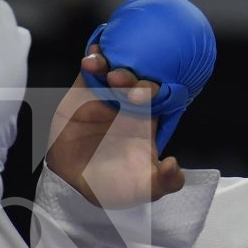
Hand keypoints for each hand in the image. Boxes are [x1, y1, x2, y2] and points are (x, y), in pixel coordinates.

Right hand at [45, 46, 185, 208]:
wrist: (74, 184)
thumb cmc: (113, 184)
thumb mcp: (143, 189)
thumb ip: (164, 182)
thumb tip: (173, 165)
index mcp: (150, 120)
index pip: (162, 98)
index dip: (158, 91)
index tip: (145, 95)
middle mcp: (132, 103)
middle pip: (139, 79)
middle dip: (133, 77)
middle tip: (120, 81)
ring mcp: (109, 95)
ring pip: (115, 69)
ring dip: (111, 64)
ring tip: (103, 68)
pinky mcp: (85, 91)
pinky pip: (92, 69)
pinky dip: (93, 59)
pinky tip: (91, 57)